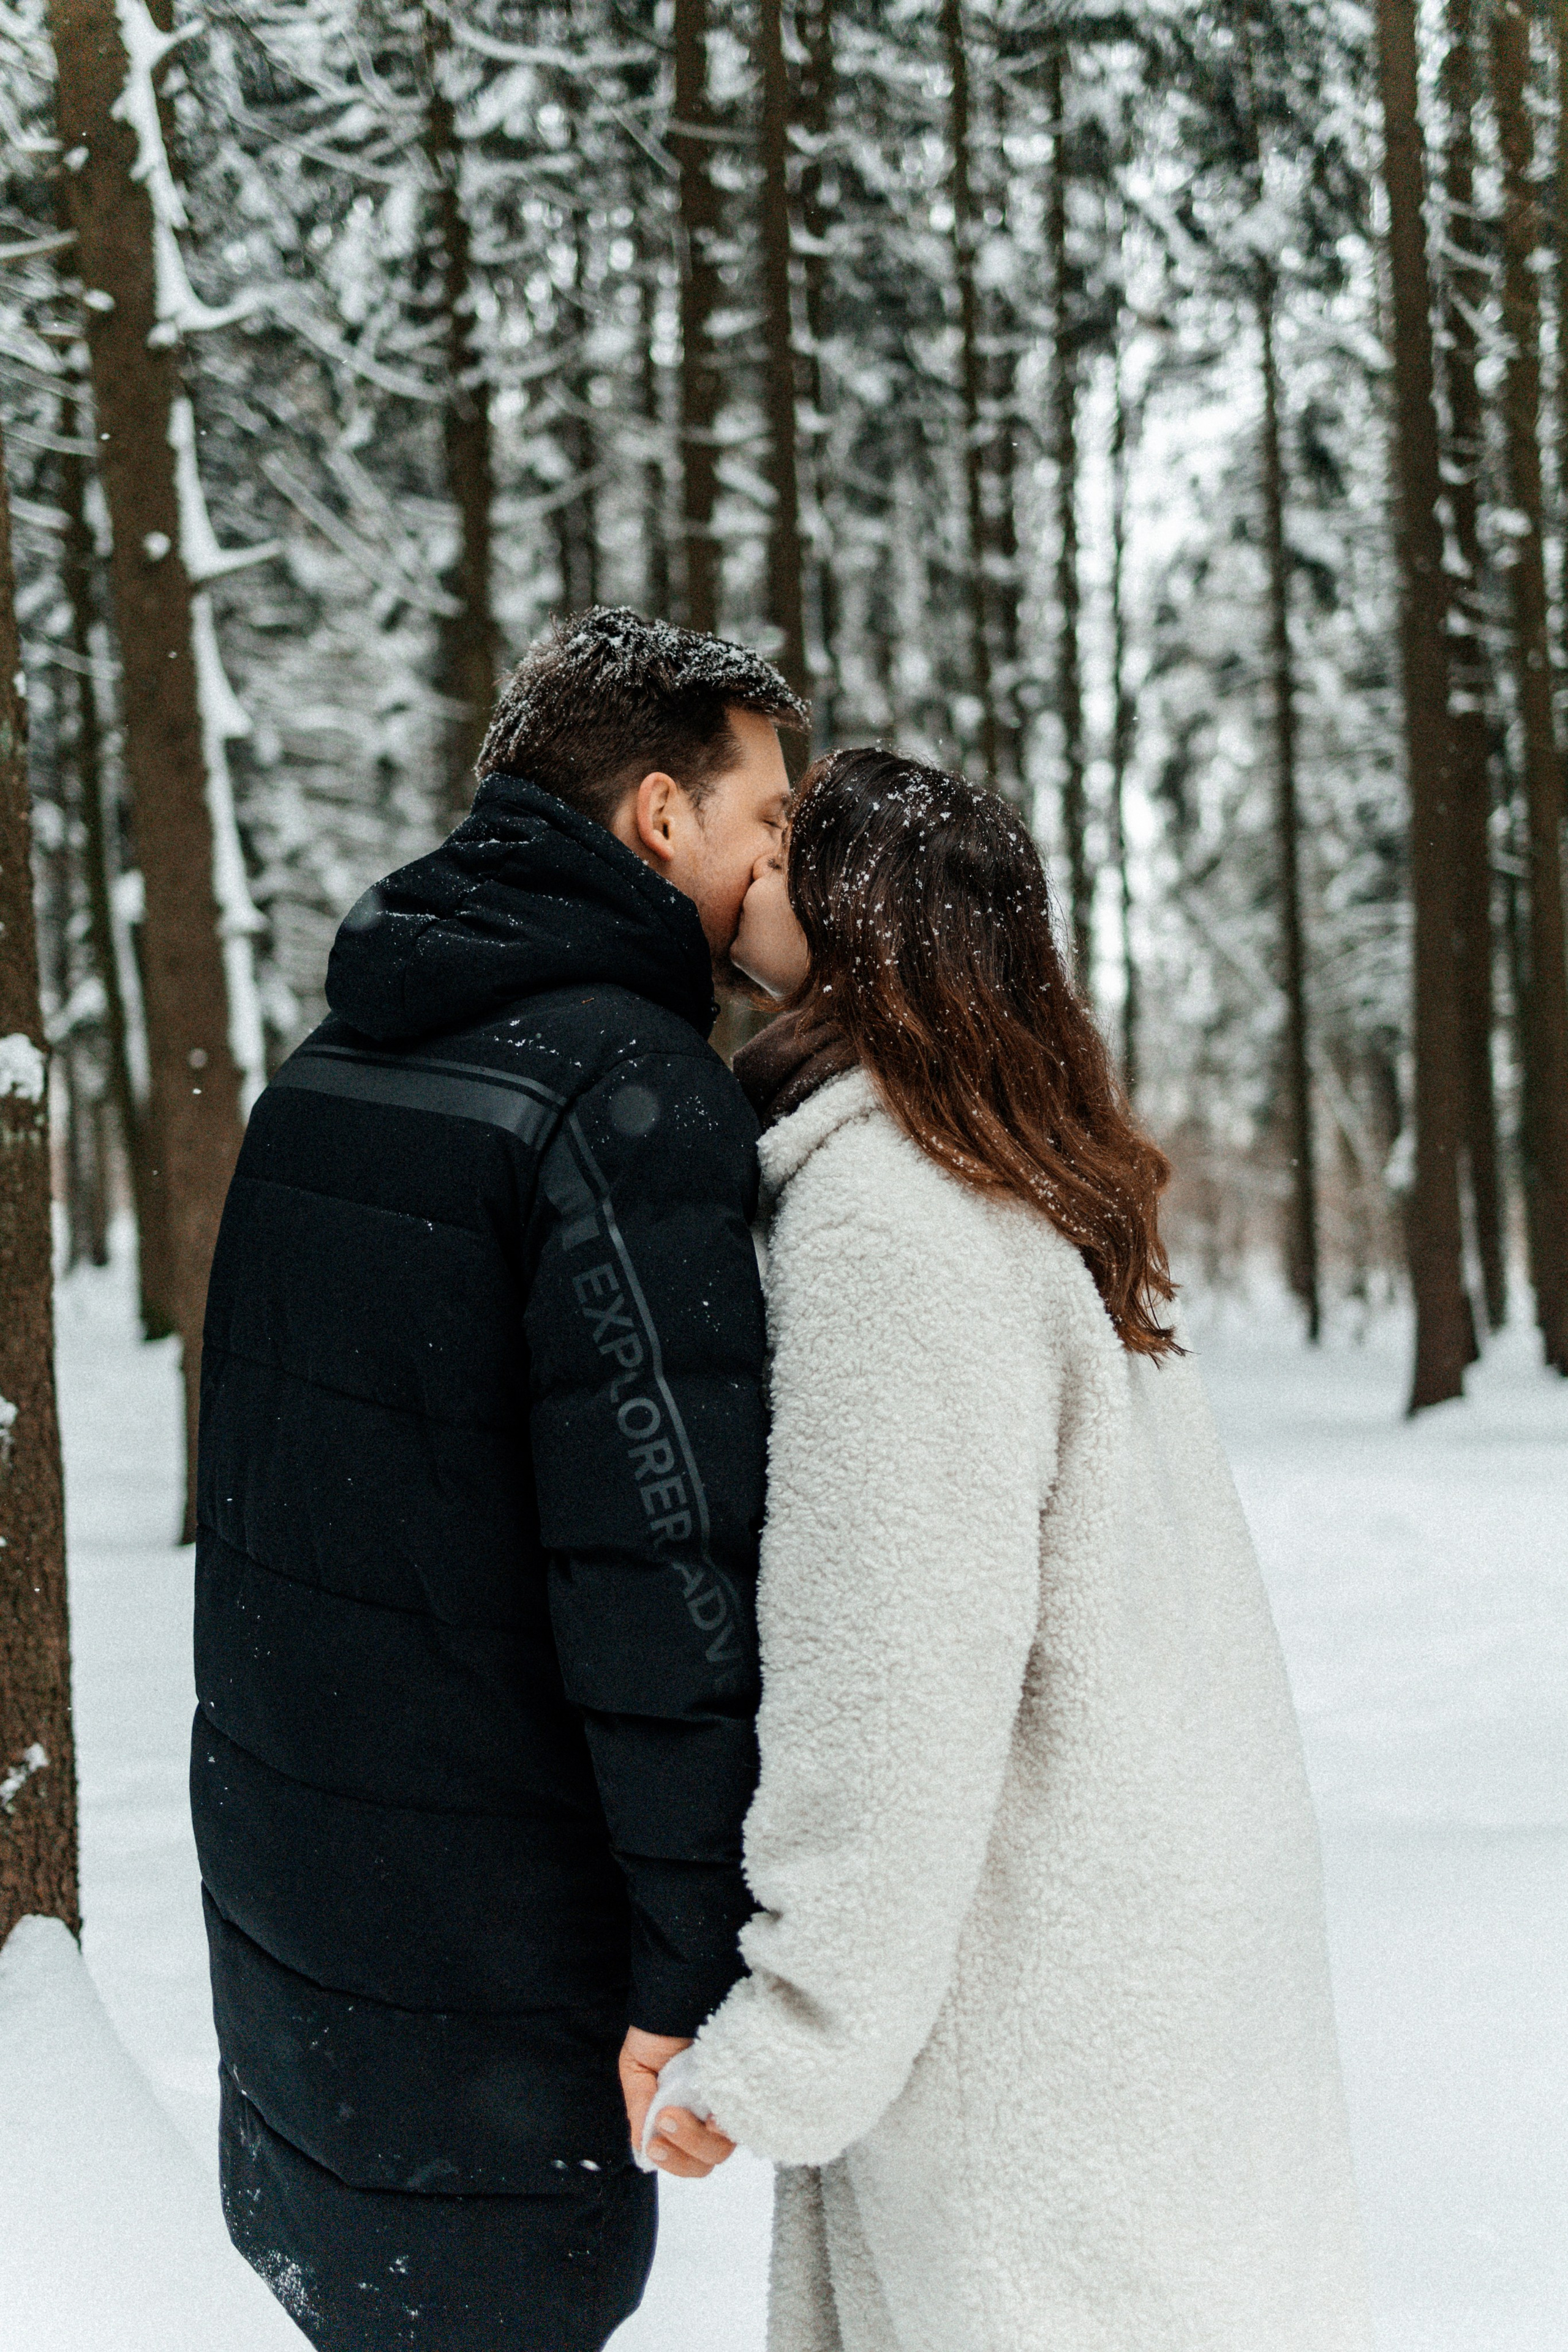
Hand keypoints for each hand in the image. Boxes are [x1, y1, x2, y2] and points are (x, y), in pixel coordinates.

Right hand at [618, 2027, 735, 2178]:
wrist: (675, 1997)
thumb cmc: (656, 2034)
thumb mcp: (637, 2071)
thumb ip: (640, 2109)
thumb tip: (643, 2149)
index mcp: (681, 2120)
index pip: (686, 2161)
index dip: (672, 2162)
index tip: (654, 2144)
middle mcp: (707, 2117)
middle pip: (707, 2159)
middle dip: (683, 2147)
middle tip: (665, 2118)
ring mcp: (728, 2103)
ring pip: (723, 2145)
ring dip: (698, 2137)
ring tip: (677, 2112)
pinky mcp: (746, 2086)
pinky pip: (742, 2118)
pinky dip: (726, 2122)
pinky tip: (712, 2113)